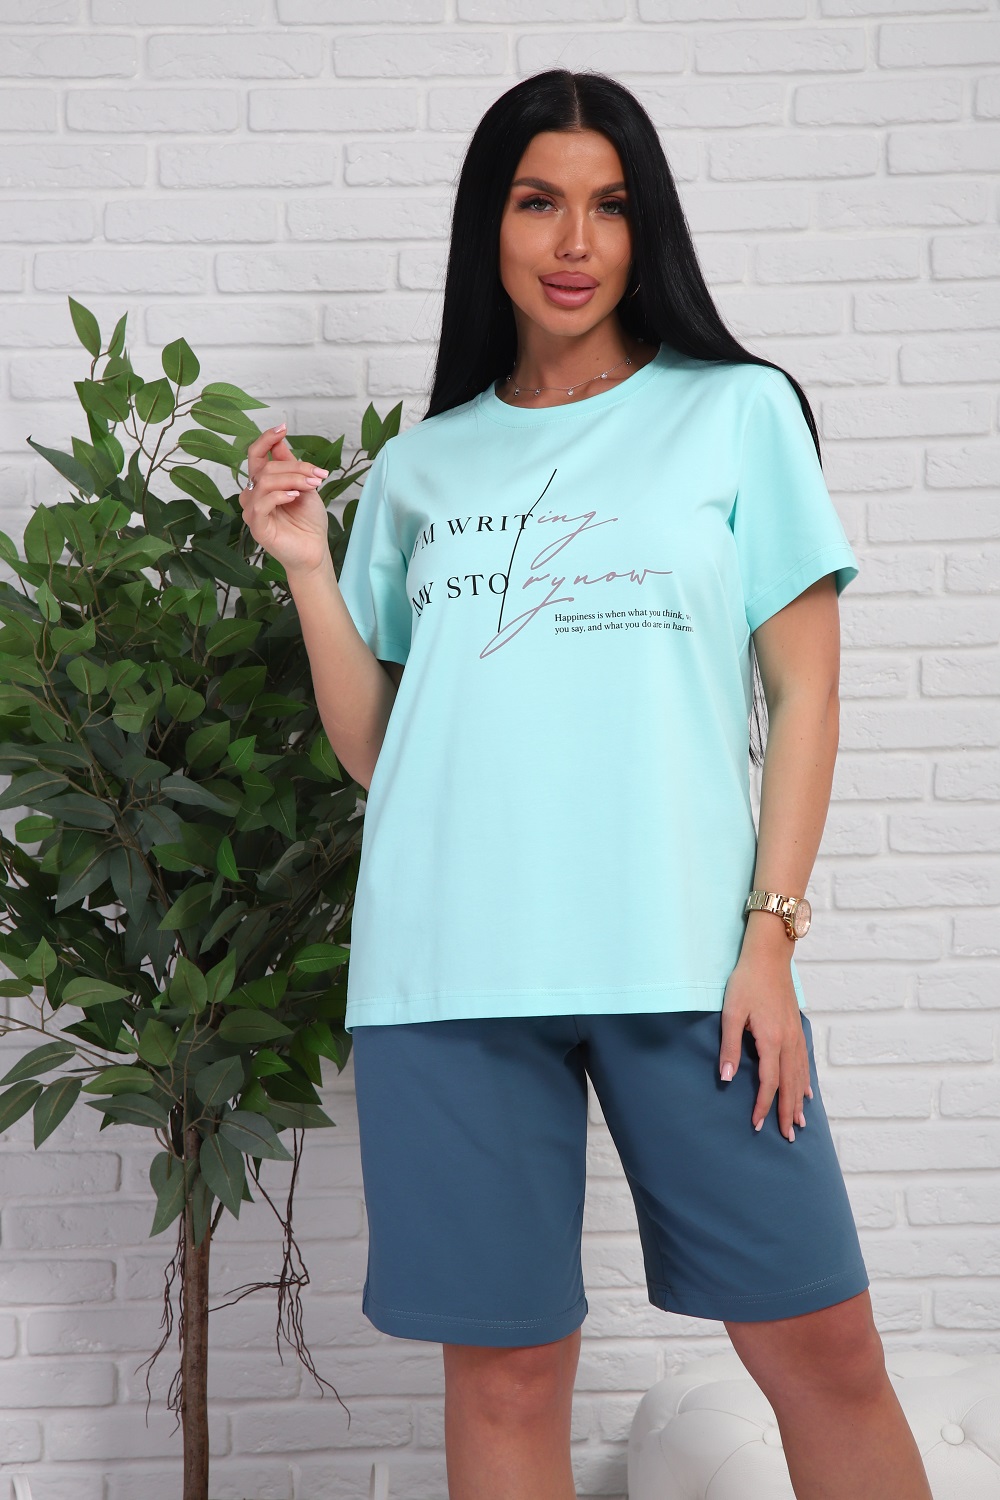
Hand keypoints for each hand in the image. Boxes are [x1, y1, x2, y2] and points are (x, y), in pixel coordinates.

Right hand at [239, 423, 332, 578]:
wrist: (315, 551)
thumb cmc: (308, 522)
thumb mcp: (304, 486)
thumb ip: (290, 465)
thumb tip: (280, 441)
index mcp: (263, 484)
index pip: (255, 456)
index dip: (265, 440)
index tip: (282, 428)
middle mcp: (253, 496)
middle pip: (266, 468)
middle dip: (295, 467)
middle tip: (318, 475)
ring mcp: (252, 512)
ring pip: (264, 483)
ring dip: (291, 479)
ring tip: (311, 485)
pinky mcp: (257, 527)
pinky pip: (261, 504)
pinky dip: (279, 496)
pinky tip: (295, 496)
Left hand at [718, 922, 811, 1142]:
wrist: (769, 955)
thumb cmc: (747, 981)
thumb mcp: (731, 1012)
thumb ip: (729, 1047)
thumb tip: (725, 1079)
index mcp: (771, 1040)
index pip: (768, 1082)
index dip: (763, 1105)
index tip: (757, 1124)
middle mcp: (788, 1041)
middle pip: (789, 1084)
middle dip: (786, 1111)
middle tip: (788, 1136)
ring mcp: (795, 1035)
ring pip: (799, 1075)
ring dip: (798, 1100)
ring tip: (798, 1122)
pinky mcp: (796, 1028)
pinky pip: (804, 1062)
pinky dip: (805, 1080)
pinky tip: (806, 1092)